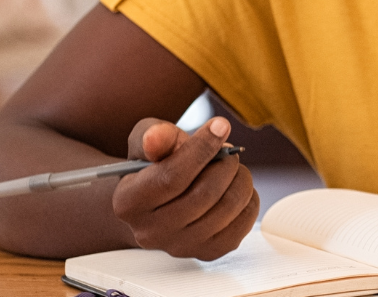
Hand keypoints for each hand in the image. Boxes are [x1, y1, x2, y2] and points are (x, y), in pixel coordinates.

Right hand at [112, 116, 259, 259]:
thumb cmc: (153, 166)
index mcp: (128, 203)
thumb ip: (154, 136)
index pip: (171, 177)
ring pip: (227, 209)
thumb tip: (156, 137)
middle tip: (228, 152)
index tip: (221, 126)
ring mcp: (179, 247)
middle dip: (226, 164)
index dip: (201, 149)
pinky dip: (249, 200)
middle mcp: (149, 232)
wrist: (157, 203)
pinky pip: (242, 225)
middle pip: (204, 195)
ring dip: (240, 179)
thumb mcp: (146, 142)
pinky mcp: (207, 252)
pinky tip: (236, 188)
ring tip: (232, 168)